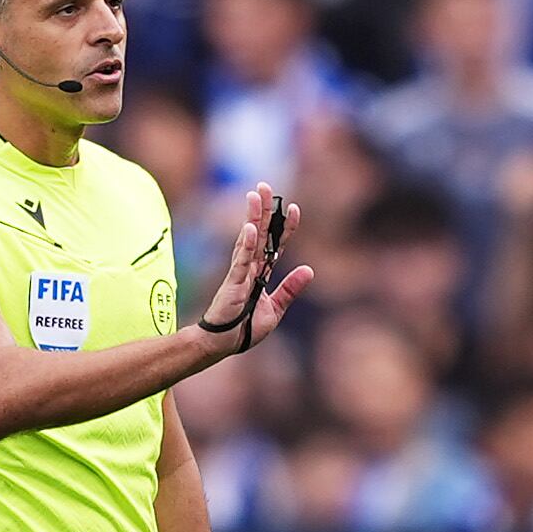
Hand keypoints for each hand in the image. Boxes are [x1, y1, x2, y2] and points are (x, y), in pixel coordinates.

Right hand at [197, 184, 312, 353]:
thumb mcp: (275, 309)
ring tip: (254, 195)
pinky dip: (246, 245)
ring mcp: (240, 274)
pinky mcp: (233, 284)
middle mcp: (250, 269)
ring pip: (248, 240)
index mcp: (261, 274)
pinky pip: (241, 261)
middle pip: (260, 234)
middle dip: (263, 209)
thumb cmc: (244, 329)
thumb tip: (309, 269)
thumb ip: (290, 288)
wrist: (223, 345)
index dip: (284, 226)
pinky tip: (250, 228)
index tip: (293, 207)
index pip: (275, 244)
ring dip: (253, 218)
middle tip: (264, 186)